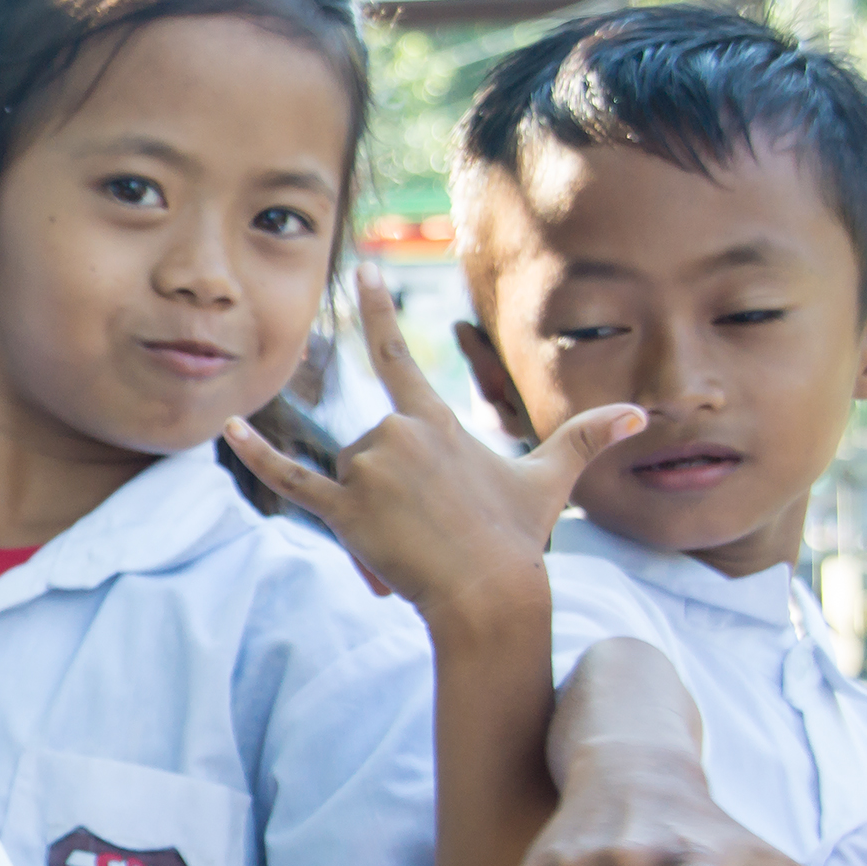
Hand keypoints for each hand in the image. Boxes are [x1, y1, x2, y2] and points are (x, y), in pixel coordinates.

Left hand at [224, 266, 644, 621]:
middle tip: (431, 529)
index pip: (397, 355)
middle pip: (367, 441)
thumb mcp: (549, 482)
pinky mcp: (343, 510)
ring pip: (345, 471)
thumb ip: (584, 438)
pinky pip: (290, 478)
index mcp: (434, 421)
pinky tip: (226, 427)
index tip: (361, 270)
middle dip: (388, 483)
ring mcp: (367, 472)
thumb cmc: (515, 539)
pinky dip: (258, 455)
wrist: (489, 594)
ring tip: (410, 543)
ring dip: (367, 505)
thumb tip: (640, 413)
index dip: (376, 311)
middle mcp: (395, 434)